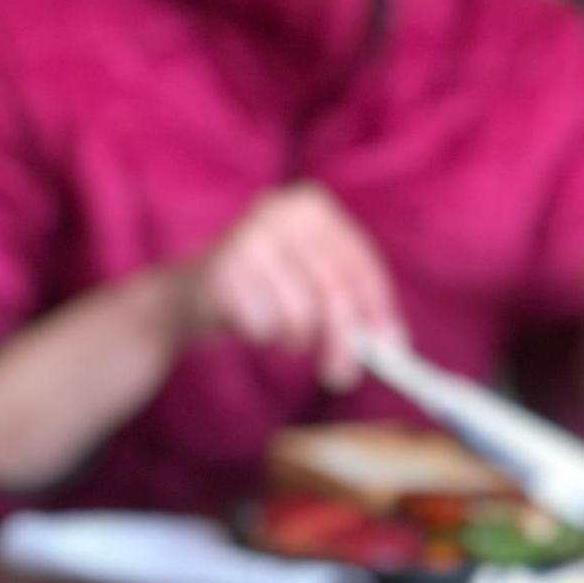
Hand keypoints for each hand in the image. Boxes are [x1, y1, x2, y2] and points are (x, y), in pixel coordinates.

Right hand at [176, 182, 402, 386]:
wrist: (190, 294)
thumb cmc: (265, 290)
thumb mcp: (312, 286)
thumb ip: (354, 309)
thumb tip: (393, 346)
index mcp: (313, 207)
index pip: (360, 263)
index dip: (378, 311)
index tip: (391, 350)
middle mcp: (281, 211)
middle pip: (333, 289)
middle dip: (343, 342)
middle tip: (342, 375)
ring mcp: (248, 237)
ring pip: (300, 313)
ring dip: (294, 339)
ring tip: (279, 330)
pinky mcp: (222, 271)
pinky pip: (264, 325)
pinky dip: (262, 336)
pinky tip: (249, 320)